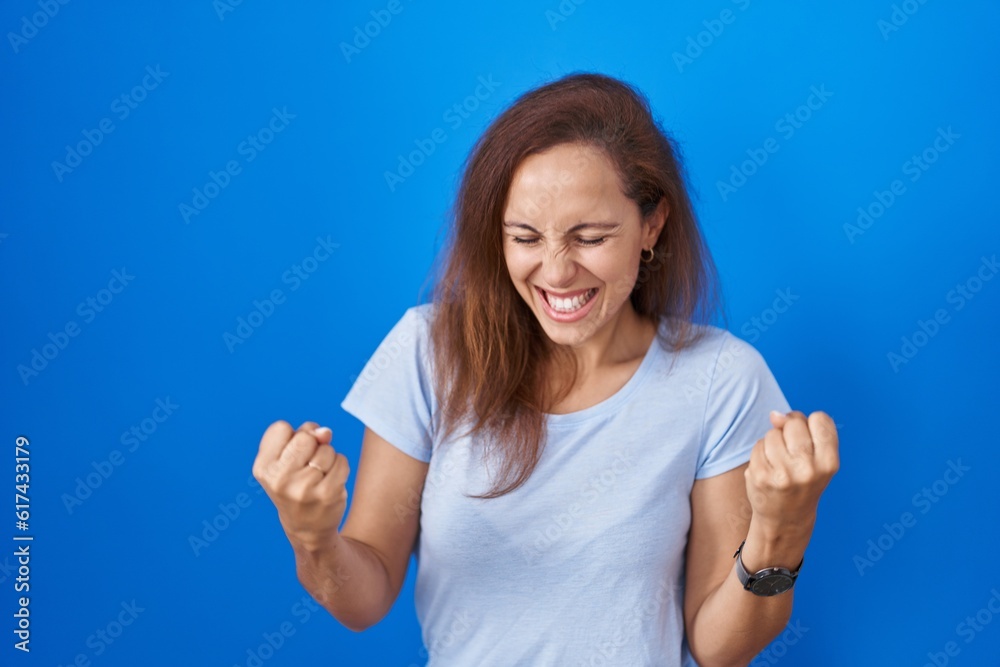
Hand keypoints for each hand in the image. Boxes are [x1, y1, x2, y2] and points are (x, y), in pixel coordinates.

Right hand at [252, 420, 349, 550]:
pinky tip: (330, 482)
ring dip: (327, 457)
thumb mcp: (287, 461)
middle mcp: (279, 479)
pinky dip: (340, 466)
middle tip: (307, 466)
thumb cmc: (296, 486)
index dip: (292, 436)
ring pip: (326, 449)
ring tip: (318, 477)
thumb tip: (325, 432)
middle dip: (312, 445)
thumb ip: (303, 436)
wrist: (308, 529)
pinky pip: (341, 461)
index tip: (291, 456)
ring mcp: (303, 488)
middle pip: (305, 437)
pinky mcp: (327, 494)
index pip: (281, 428)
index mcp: (263, 468)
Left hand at [745, 410, 838, 534]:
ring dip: (773, 442)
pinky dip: (760, 452)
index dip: (811, 424)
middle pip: (793, 423)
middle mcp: (808, 469)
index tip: (809, 440)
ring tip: (780, 462)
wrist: (786, 518)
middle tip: (792, 454)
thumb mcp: (817, 458)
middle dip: (789, 431)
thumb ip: (803, 428)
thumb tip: (775, 415)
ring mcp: (782, 474)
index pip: (820, 419)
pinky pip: (757, 445)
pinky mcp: (760, 477)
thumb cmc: (803, 480)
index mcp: (829, 463)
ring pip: (772, 433)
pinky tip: (768, 468)